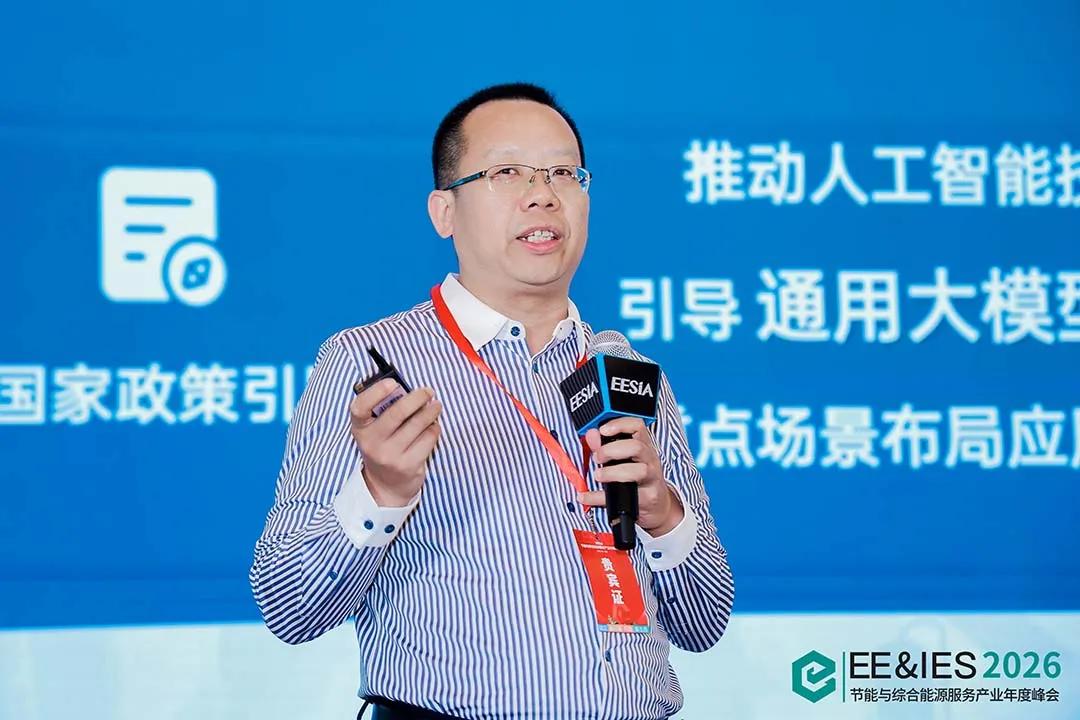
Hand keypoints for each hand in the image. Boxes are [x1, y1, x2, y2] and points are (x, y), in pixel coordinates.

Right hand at [349, 379, 441, 506]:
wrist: (385, 485)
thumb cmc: (383, 446)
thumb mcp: (374, 430)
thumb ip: (385, 409)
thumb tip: (408, 389)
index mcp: (360, 428)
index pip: (360, 407)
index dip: (376, 392)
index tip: (393, 382)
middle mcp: (371, 443)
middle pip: (397, 413)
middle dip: (417, 398)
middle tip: (428, 391)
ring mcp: (389, 456)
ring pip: (417, 425)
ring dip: (431, 411)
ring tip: (436, 406)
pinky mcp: (408, 466)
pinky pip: (428, 439)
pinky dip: (434, 429)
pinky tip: (433, 426)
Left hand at [579, 418, 683, 535]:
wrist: (658, 507)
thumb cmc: (639, 480)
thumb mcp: (625, 460)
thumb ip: (605, 446)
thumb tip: (591, 434)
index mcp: (644, 447)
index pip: (638, 427)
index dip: (620, 424)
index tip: (603, 430)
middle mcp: (650, 460)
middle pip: (637, 447)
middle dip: (612, 450)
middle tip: (597, 457)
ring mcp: (652, 480)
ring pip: (639, 471)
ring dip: (612, 472)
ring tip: (598, 476)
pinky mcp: (647, 499)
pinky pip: (624, 498)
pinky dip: (600, 498)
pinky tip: (587, 496)